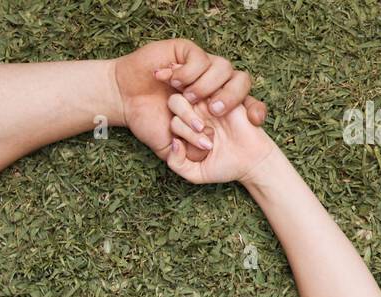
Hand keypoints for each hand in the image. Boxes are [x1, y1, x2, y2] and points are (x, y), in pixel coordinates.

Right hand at [113, 38, 265, 164]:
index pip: (247, 106)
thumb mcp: (169, 149)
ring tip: (188, 99)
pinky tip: (173, 84)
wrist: (125, 100)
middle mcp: (213, 86)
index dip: (256, 111)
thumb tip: (205, 152)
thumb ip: (185, 160)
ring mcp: (201, 68)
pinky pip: (200, 59)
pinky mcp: (186, 52)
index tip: (255, 122)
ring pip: (223, 68)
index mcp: (216, 108)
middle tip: (216, 111)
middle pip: (241, 82)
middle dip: (233, 97)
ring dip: (207, 86)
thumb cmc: (147, 123)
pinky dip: (188, 73)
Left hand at [165, 97, 277, 184]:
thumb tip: (174, 142)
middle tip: (205, 137)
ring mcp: (209, 101)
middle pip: (175, 101)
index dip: (181, 130)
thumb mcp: (195, 173)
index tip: (200, 146)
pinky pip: (211, 84)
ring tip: (212, 129)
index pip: (171, 119)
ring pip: (191, 90)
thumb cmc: (224, 166)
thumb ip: (176, 163)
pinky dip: (216, 100)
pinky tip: (220, 113)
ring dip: (198, 111)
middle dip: (186, 120)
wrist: (251, 160)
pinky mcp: (226, 94)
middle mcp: (195, 111)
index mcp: (185, 127)